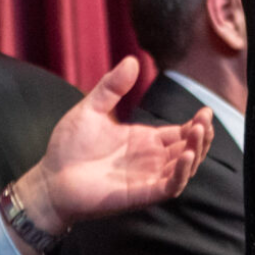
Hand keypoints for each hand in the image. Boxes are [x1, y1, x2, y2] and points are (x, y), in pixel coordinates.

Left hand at [12, 57, 214, 237]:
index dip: (195, 124)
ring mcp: (146, 178)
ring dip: (196, 152)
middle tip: (205, 120)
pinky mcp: (139, 194)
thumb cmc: (68, 147)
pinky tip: (186, 156)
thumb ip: (112, 86)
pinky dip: (181, 174)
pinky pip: (169, 187)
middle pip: (188, 150)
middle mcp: (149, 160)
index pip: (179, 134)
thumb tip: (132, 59)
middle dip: (202, 136)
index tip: (205, 110)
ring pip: (184, 169)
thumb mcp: (92, 108)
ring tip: (199, 132)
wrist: (49, 178)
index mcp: (143, 140)